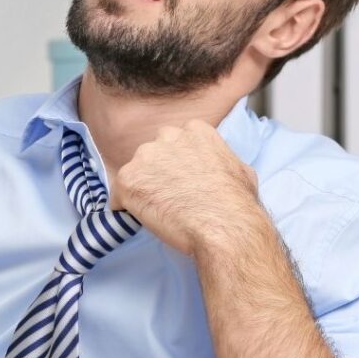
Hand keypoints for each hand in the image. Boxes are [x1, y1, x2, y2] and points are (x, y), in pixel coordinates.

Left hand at [107, 119, 261, 256]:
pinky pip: (118, 196)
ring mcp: (144, 157)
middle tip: (169, 196)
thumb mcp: (240, 170)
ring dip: (142, 189)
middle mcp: (166, 136)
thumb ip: (220, 160)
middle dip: (156, 173)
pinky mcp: (128, 179)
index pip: (174, 141)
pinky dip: (126, 208)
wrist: (224, 226)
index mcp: (194, 130)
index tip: (181, 180)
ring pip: (135, 173)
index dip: (176, 164)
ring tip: (160, 211)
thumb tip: (218, 165)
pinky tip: (143, 218)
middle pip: (152, 154)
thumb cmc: (237, 204)